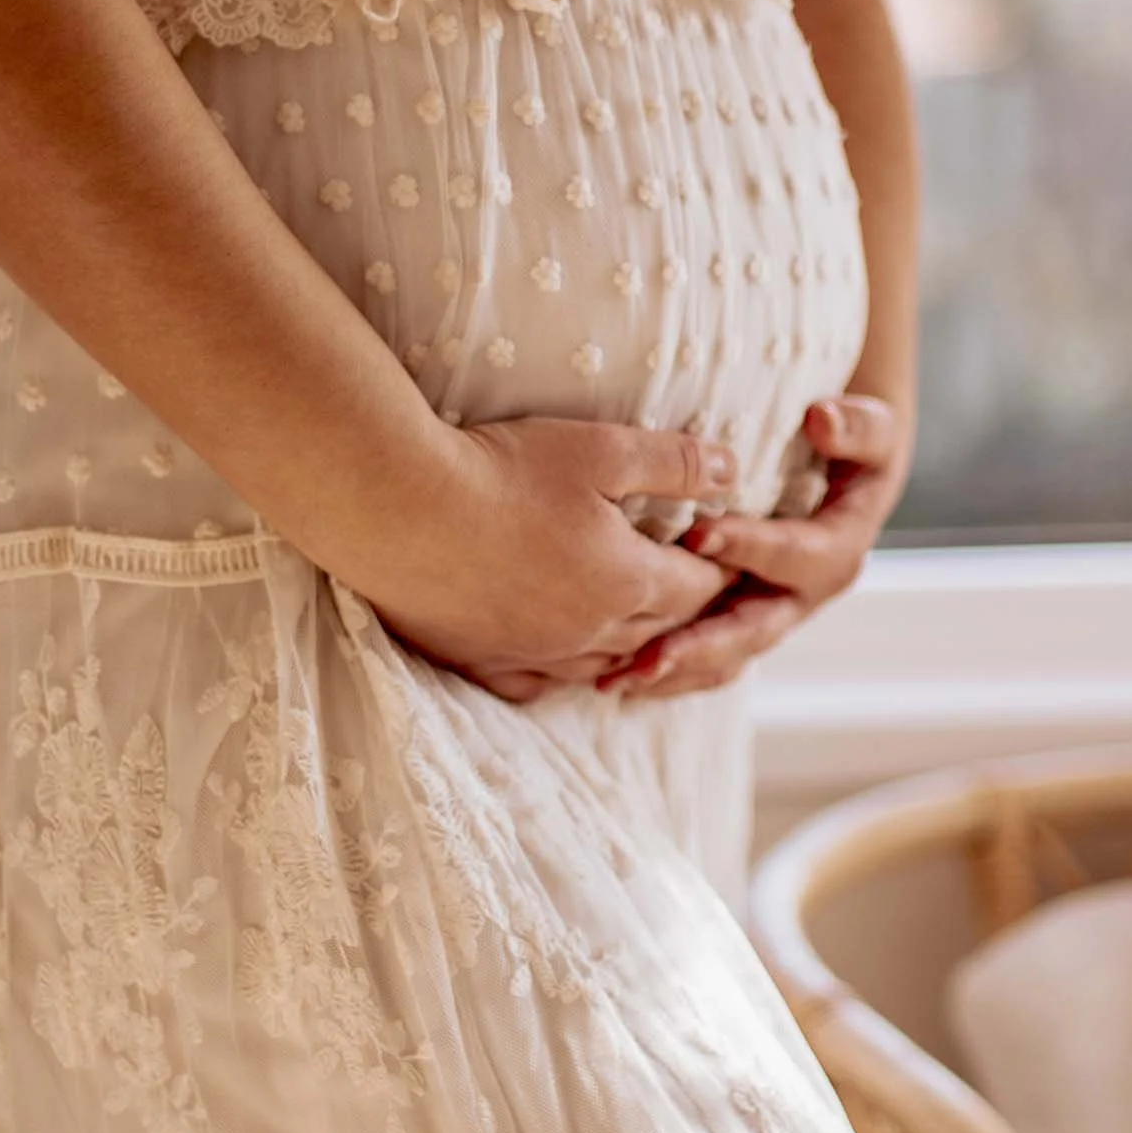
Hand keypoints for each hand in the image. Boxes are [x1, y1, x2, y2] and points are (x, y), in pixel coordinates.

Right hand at [363, 418, 736, 700]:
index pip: (698, 588)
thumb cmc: (501, 470)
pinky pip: (539, 684)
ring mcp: (534, 653)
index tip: (727, 557)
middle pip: (658, 632)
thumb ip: (674, 462)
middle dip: (685, 612)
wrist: (398, 509)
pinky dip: (563, 672)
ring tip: (641, 630)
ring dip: (631, 648)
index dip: (718, 570)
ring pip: (604, 664)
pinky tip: (561, 659)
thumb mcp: (600, 448)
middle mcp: (589, 631)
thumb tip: (733, 469)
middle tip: (697, 594)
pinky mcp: (482, 661)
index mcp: (628, 582)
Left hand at [597, 391, 909, 701]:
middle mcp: (803, 595)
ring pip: (726, 657)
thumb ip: (857, 427)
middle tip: (648, 656)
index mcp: (837, 551)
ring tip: (617, 681)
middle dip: (701, 643)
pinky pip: (707, 661)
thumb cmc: (856, 449)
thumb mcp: (871, 430)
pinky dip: (667, 673)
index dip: (749, 546)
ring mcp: (772, 616)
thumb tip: (821, 419)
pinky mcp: (743, 625)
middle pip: (754, 629)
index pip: (795, 554)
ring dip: (674, 671)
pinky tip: (613, 678)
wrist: (853, 482)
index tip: (697, 534)